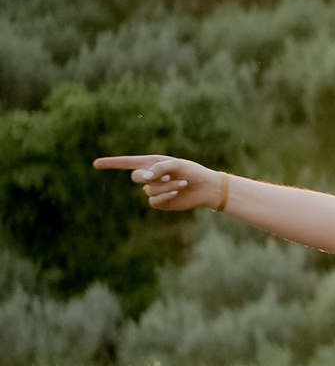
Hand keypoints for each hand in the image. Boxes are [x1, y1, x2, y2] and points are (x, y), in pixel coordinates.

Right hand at [96, 154, 227, 213]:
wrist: (206, 188)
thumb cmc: (193, 172)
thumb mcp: (176, 165)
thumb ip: (159, 168)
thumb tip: (143, 178)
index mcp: (150, 164)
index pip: (126, 163)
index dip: (111, 163)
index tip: (95, 164)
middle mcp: (149, 177)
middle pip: (135, 177)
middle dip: (149, 177)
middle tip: (168, 176)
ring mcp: (153, 190)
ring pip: (149, 190)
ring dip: (166, 187)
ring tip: (182, 183)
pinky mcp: (160, 202)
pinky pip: (154, 200)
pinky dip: (166, 196)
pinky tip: (177, 193)